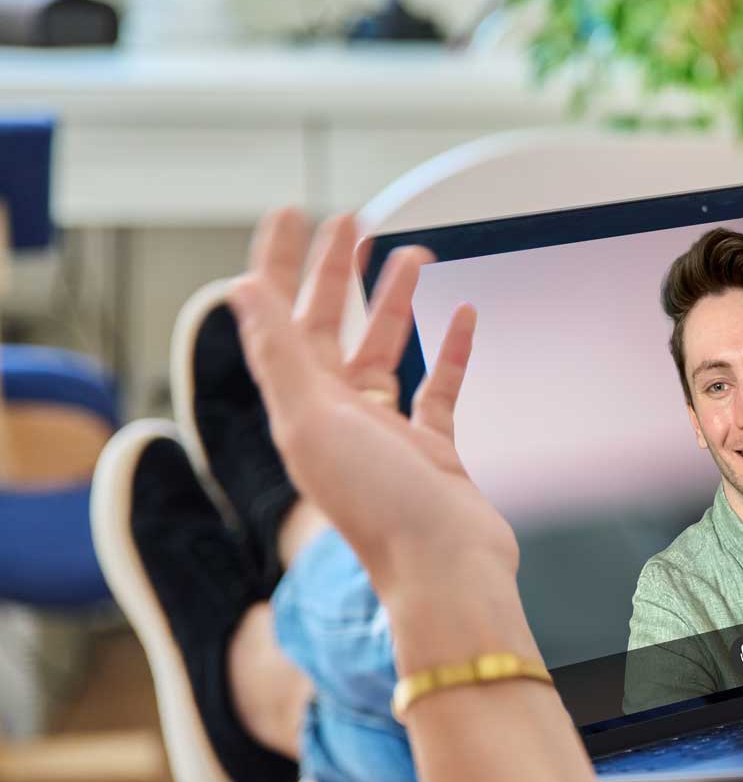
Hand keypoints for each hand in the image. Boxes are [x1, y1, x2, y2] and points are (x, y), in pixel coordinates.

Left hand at [228, 209, 519, 605]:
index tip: (294, 213)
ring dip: (395, 302)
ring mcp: (387, 433)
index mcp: (301, 407)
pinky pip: (437, 389)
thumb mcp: (313, 420)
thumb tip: (241, 290)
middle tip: (354, 221)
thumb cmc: (379, 505)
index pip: (282, 317)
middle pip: (332, 326)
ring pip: (385, 350)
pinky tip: (463, 316)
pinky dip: (449, 351)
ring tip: (414, 256)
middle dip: (339, 271)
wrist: (446, 568)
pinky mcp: (434, 451)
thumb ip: (278, 354)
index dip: (283, 262)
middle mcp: (338, 417)